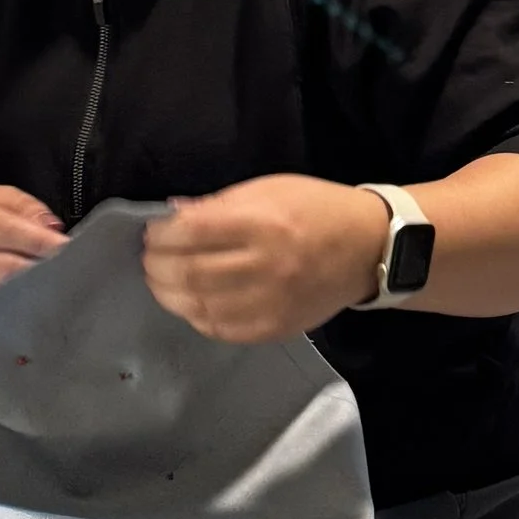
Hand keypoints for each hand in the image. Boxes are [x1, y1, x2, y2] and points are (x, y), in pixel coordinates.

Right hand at [0, 183, 64, 319]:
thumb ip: (24, 206)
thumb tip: (52, 229)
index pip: (1, 230)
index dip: (36, 240)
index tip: (66, 247)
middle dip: (36, 271)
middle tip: (69, 271)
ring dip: (28, 295)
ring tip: (55, 289)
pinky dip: (10, 313)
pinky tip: (31, 307)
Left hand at [141, 175, 389, 346]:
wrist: (368, 248)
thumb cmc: (317, 209)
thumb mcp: (271, 188)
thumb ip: (220, 204)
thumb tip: (173, 215)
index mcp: (264, 223)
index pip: (192, 233)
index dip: (161, 234)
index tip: (152, 232)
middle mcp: (266, 265)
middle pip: (188, 273)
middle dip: (157, 266)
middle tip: (150, 258)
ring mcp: (271, 302)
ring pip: (198, 306)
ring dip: (168, 294)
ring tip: (163, 281)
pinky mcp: (276, 328)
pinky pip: (221, 329)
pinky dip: (196, 316)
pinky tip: (191, 303)